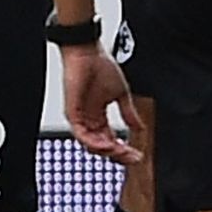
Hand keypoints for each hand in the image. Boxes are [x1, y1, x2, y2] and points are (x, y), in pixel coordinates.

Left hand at [63, 46, 143, 163]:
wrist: (87, 53)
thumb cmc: (100, 68)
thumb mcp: (122, 94)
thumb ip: (129, 113)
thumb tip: (139, 127)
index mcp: (99, 116)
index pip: (111, 140)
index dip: (124, 150)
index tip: (137, 154)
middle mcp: (88, 120)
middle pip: (101, 147)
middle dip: (118, 155)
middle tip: (133, 157)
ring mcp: (80, 118)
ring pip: (90, 145)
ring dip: (107, 151)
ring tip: (122, 151)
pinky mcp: (73, 113)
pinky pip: (80, 134)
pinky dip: (94, 142)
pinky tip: (107, 144)